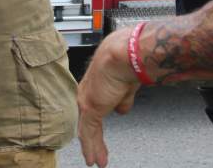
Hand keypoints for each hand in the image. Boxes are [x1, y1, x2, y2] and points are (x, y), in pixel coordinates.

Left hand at [77, 29, 141, 167]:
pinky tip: (94, 159)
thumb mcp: (126, 87)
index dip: (95, 127)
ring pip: (87, 130)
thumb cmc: (126, 62)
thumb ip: (122, 100)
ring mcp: (86, 101)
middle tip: (97, 154)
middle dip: (93, 141)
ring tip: (97, 161)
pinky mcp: (90, 108)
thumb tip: (121, 111)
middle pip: (87, 123)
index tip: (98, 139)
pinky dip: (92, 148)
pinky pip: (89, 132)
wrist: (124, 55)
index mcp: (95, 87)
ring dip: (93, 147)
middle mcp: (87, 94)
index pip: (93, 112)